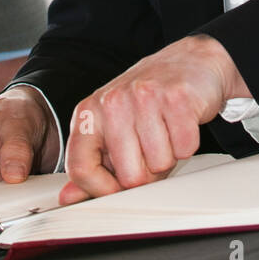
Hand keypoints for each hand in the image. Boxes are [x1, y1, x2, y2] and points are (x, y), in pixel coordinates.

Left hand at [60, 34, 248, 204]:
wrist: (191, 61)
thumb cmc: (149, 98)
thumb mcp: (112, 129)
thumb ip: (92, 165)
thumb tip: (67, 198)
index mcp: (89, 112)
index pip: (80, 168)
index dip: (102, 190)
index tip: (118, 188)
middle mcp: (112, 102)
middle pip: (129, 176)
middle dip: (147, 173)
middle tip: (151, 147)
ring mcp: (144, 96)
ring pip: (160, 164)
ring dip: (169, 155)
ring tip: (166, 131)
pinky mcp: (177, 97)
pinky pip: (185, 148)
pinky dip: (188, 144)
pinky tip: (181, 122)